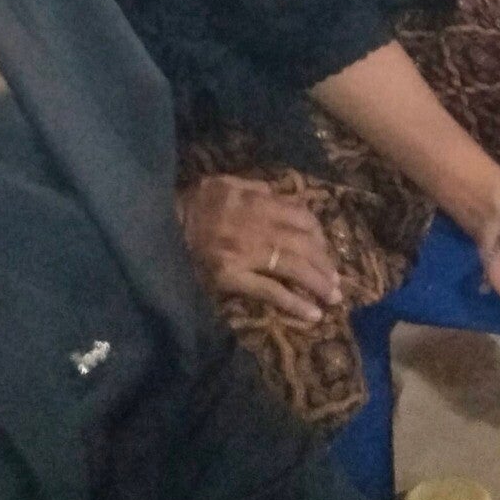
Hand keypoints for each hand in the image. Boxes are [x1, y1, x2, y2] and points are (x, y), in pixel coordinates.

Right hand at [178, 175, 340, 325]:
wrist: (161, 227)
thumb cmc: (194, 205)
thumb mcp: (225, 184)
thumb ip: (254, 188)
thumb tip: (278, 195)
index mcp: (257, 202)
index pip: (301, 216)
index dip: (319, 233)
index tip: (325, 247)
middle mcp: (258, 226)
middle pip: (304, 244)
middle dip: (325, 263)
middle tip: (337, 280)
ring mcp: (247, 253)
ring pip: (294, 267)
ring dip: (319, 283)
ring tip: (334, 297)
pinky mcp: (233, 277)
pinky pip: (271, 291)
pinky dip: (295, 303)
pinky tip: (313, 314)